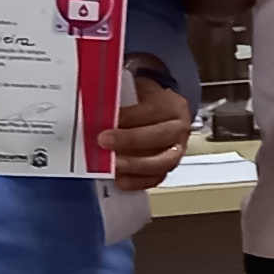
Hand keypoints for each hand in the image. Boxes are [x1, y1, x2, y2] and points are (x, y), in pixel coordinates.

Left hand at [106, 75, 192, 189]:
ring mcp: (176, 151)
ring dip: (134, 164)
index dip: (129, 116)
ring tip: (112, 164)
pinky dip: (137, 182)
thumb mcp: (135, 91)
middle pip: (159, 136)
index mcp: (172, 105)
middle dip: (130, 140)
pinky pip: (155, 179)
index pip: (153, 110)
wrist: (158, 114)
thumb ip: (119, 98)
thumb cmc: (143, 102)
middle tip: (104, 141)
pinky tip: (119, 181)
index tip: (104, 118)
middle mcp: (178, 129)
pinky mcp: (167, 169)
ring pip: (161, 162)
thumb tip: (94, 106)